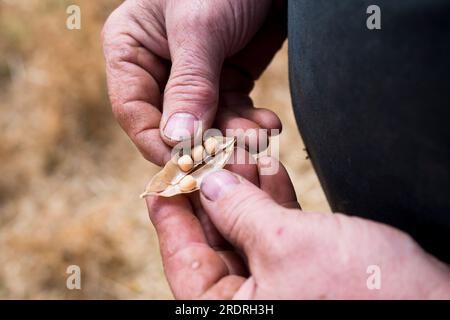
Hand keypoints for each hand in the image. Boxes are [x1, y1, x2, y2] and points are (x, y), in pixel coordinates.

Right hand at [102, 0, 285, 165]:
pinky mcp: (227, 79)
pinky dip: (250, 123)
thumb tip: (177, 141)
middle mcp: (159, 67)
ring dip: (233, 136)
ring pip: (208, 123)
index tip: (183, 167)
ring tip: (257, 138)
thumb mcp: (199, 27)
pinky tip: (267, 125)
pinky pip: (234, 112)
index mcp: (131, 49)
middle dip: (203, 143)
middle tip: (231, 158)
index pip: (134, 109)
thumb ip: (189, 83)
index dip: (156, 143)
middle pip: (173, 123)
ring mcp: (195, 77)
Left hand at [148, 157, 449, 298]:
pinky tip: (268, 170)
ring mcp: (278, 290)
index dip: (170, 213)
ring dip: (244, 191)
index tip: (161, 178)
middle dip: (213, 192)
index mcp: (228, 313)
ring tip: (239, 152)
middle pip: (214, 240)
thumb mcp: (286, 245)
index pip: (184, 256)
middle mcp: (249, 306)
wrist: (435, 305)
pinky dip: (272, 202)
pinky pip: (275, 234)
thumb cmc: (363, 291)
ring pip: (246, 232)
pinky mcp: (305, 275)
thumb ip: (239, 213)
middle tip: (204, 153)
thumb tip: (209, 186)